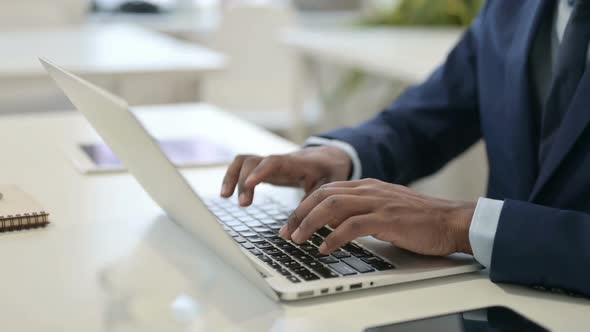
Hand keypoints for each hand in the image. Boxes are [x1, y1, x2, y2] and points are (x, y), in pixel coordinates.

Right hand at [220, 146, 351, 205]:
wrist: (329, 157)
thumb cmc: (330, 172)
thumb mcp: (328, 189)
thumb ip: (310, 208)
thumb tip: (290, 234)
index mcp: (296, 162)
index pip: (273, 162)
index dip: (260, 172)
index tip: (249, 184)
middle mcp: (279, 160)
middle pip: (253, 161)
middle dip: (243, 180)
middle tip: (244, 205)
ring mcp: (269, 163)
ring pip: (243, 161)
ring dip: (232, 176)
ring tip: (225, 197)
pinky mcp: (264, 169)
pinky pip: (243, 167)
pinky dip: (232, 177)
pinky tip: (228, 194)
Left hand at [280, 178, 474, 256]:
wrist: (451, 220)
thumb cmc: (420, 219)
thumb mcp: (385, 208)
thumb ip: (362, 210)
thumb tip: (337, 225)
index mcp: (367, 186)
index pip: (326, 189)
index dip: (304, 205)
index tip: (291, 222)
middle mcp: (369, 190)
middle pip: (323, 195)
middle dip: (300, 213)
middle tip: (287, 232)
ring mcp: (378, 202)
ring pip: (333, 206)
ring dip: (310, 224)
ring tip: (298, 239)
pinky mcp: (387, 218)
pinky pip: (352, 226)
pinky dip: (334, 237)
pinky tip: (324, 248)